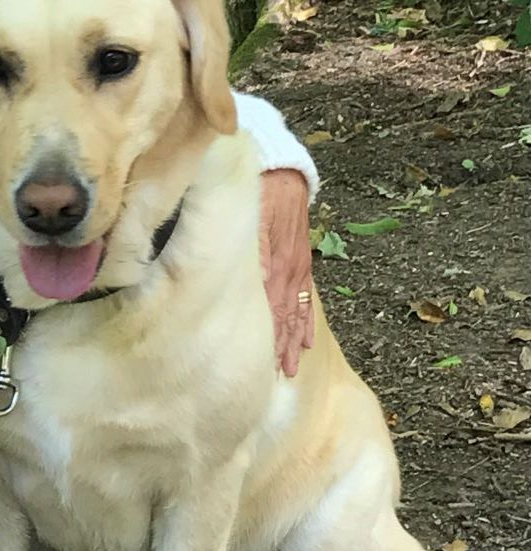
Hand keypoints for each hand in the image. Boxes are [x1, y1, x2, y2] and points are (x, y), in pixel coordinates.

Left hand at [259, 169, 314, 377]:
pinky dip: (305, 322)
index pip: (266, 308)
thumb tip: (245, 281)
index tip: (253, 365)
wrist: (281, 170)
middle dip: (276, 347)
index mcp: (270, 263)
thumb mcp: (248, 216)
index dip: (262, 336)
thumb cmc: (254, 190)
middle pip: (281, 316)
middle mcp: (286, 271)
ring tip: (288, 369)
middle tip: (268, 379)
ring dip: (291, 341)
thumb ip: (244, 248)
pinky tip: (306, 342)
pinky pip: (306, 298)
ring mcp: (296, 268)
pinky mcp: (300, 262)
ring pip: (294, 312)